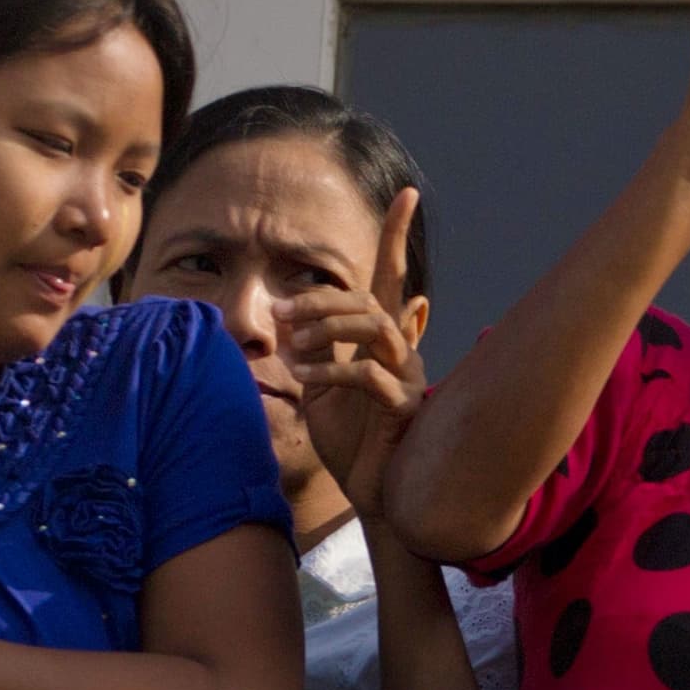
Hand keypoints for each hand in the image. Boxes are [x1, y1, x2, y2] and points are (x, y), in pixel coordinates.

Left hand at [280, 251, 427, 521]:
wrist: (373, 494)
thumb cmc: (351, 442)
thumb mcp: (322, 388)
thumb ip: (316, 350)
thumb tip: (293, 317)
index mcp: (382, 341)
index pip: (392, 278)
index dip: (398, 236)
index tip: (407, 195)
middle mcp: (402, 351)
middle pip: (367, 300)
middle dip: (321, 299)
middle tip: (280, 311)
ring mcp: (408, 377)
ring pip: (374, 328)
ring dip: (327, 329)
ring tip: (293, 345)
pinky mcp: (405, 406)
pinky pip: (368, 375)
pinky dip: (331, 371)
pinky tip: (305, 379)